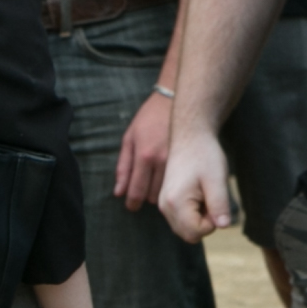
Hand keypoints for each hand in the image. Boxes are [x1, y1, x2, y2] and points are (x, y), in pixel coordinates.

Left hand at [113, 89, 172, 208]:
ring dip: (159, 192)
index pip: (137, 191)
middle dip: (145, 197)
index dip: (132, 203)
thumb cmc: (149, 118)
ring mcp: (177, 161)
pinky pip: (178, 183)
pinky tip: (167, 179)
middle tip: (142, 192)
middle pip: (152, 196)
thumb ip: (123, 167)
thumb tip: (119, 192)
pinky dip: (171, 185)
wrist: (175, 100)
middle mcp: (161, 161)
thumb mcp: (129, 138)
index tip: (131, 207)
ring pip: (167, 192)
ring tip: (155, 185)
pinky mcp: (188, 160)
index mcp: (144, 155)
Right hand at [155, 124, 233, 242]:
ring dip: (200, 217)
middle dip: (205, 222)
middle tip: (211, 196)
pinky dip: (194, 212)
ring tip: (205, 192)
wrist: (190, 136)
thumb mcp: (217, 179)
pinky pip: (182, 219)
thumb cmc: (205, 155)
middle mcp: (164, 207)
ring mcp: (163, 204)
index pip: (196, 233)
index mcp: (175, 203)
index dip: (213, 222)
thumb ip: (220, 205)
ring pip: (186, 228)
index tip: (216, 199)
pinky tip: (199, 192)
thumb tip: (223, 226)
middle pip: (189, 234)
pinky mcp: (166, 201)